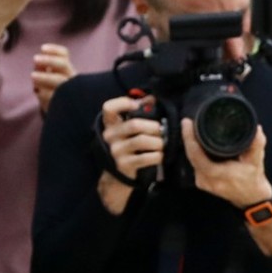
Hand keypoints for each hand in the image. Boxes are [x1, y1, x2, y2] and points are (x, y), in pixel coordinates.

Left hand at [32, 43, 75, 111]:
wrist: (63, 114)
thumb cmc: (53, 93)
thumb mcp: (48, 79)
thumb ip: (43, 70)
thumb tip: (37, 64)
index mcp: (67, 70)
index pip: (64, 55)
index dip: (54, 50)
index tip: (42, 48)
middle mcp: (71, 79)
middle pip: (63, 64)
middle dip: (49, 60)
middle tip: (35, 58)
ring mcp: (69, 91)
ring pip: (60, 80)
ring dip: (45, 76)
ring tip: (33, 76)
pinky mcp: (65, 104)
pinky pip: (53, 96)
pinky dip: (43, 93)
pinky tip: (38, 92)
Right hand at [97, 95, 163, 213]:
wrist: (118, 174)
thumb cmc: (128, 145)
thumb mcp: (129, 128)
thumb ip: (140, 112)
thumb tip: (152, 98)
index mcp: (110, 124)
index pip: (108, 107)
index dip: (123, 103)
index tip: (137, 106)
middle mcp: (109, 136)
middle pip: (134, 124)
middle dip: (154, 127)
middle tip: (161, 130)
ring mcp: (115, 151)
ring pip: (142, 141)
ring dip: (158, 142)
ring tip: (163, 144)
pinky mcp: (124, 164)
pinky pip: (146, 157)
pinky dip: (158, 155)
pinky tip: (160, 155)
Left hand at [181, 118, 271, 207]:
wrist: (251, 199)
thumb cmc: (253, 182)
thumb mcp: (257, 161)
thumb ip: (257, 144)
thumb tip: (257, 129)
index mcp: (217, 175)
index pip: (196, 155)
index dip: (189, 138)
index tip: (187, 124)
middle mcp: (207, 180)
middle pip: (190, 156)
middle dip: (188, 138)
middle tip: (188, 123)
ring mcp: (203, 182)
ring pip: (191, 160)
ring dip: (191, 145)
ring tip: (191, 129)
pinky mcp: (202, 182)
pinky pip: (194, 164)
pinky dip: (195, 152)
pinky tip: (196, 143)